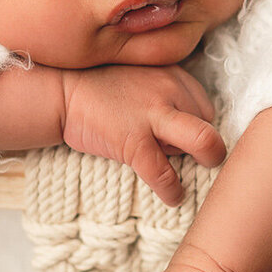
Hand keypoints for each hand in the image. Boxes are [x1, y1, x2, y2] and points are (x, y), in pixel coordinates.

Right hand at [61, 64, 225, 205]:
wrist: (62, 92)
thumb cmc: (101, 90)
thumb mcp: (142, 80)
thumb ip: (166, 96)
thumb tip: (184, 133)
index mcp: (172, 75)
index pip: (205, 107)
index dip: (197, 127)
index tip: (182, 140)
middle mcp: (170, 88)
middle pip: (209, 123)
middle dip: (203, 143)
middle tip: (192, 157)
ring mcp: (153, 114)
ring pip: (203, 141)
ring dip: (208, 161)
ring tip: (196, 175)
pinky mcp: (133, 140)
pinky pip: (163, 172)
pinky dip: (172, 189)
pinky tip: (173, 197)